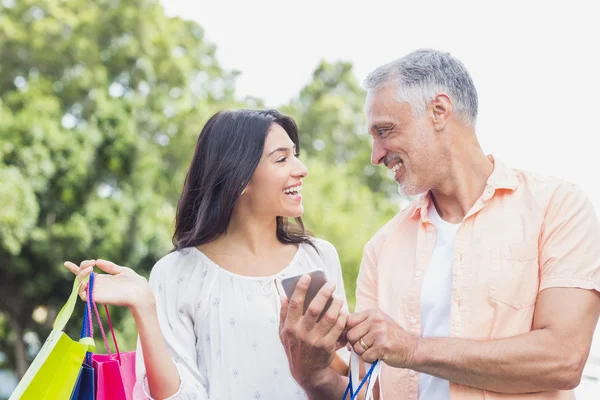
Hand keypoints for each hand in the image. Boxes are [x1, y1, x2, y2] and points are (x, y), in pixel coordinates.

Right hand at [64, 259, 153, 309]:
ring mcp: (96, 292)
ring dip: (80, 276)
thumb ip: (109, 266)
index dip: (75, 269)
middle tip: (90, 264)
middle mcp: (97, 286)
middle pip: (80, 278)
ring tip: (90, 268)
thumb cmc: (133, 282)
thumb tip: (97, 261)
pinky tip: (86, 280)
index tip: (66, 263)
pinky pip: (83, 295)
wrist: (140, 291)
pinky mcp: (97, 298)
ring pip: (79, 286)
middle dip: (81, 268)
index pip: (85, 274)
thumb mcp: (121, 270)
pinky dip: (80, 287)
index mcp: (102, 279)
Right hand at [279, 274, 348, 388]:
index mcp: (290, 327)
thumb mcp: (283, 333)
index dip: (301, 288)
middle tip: (331, 284)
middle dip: (324, 293)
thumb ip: (283, 314)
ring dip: (336, 304)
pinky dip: (342, 317)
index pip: (295, 304)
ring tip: (338, 297)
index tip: (307, 276)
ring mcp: (315, 340)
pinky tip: (342, 311)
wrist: (306, 372)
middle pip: (315, 308)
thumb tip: (283, 296)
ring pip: (330, 317)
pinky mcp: (327, 346)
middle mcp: (302, 333)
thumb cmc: (295, 348)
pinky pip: (338, 328)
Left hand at [346, 309, 418, 367]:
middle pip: (350, 335)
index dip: (346, 331)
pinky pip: (365, 356)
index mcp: (373, 313)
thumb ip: (360, 326)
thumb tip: (340, 334)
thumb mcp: (378, 324)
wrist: (412, 348)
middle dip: (355, 344)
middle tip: (366, 346)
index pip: (349, 320)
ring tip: (373, 350)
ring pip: (356, 347)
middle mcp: (376, 321)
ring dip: (363, 353)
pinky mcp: (382, 346)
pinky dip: (369, 359)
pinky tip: (378, 355)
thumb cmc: (392, 337)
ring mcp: (379, 333)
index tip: (350, 338)